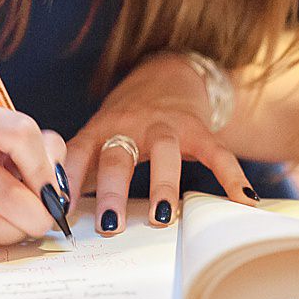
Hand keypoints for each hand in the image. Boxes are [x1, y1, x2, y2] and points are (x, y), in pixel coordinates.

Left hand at [65, 52, 258, 236]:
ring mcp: (166, 125)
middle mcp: (130, 125)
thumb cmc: (124, 119)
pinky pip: (216, 153)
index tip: (59, 213)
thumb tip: (55, 215)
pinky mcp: (197, 128)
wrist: (166, 75)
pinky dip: (231, 176)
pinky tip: (243, 200)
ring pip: (164, 151)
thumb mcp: (97, 135)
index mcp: (99, 129)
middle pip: (118, 156)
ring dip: (162, 184)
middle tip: (110, 224)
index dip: (66, 181)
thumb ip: (80, 170)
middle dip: (113, 190)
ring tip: (163, 218)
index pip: (76, 154)